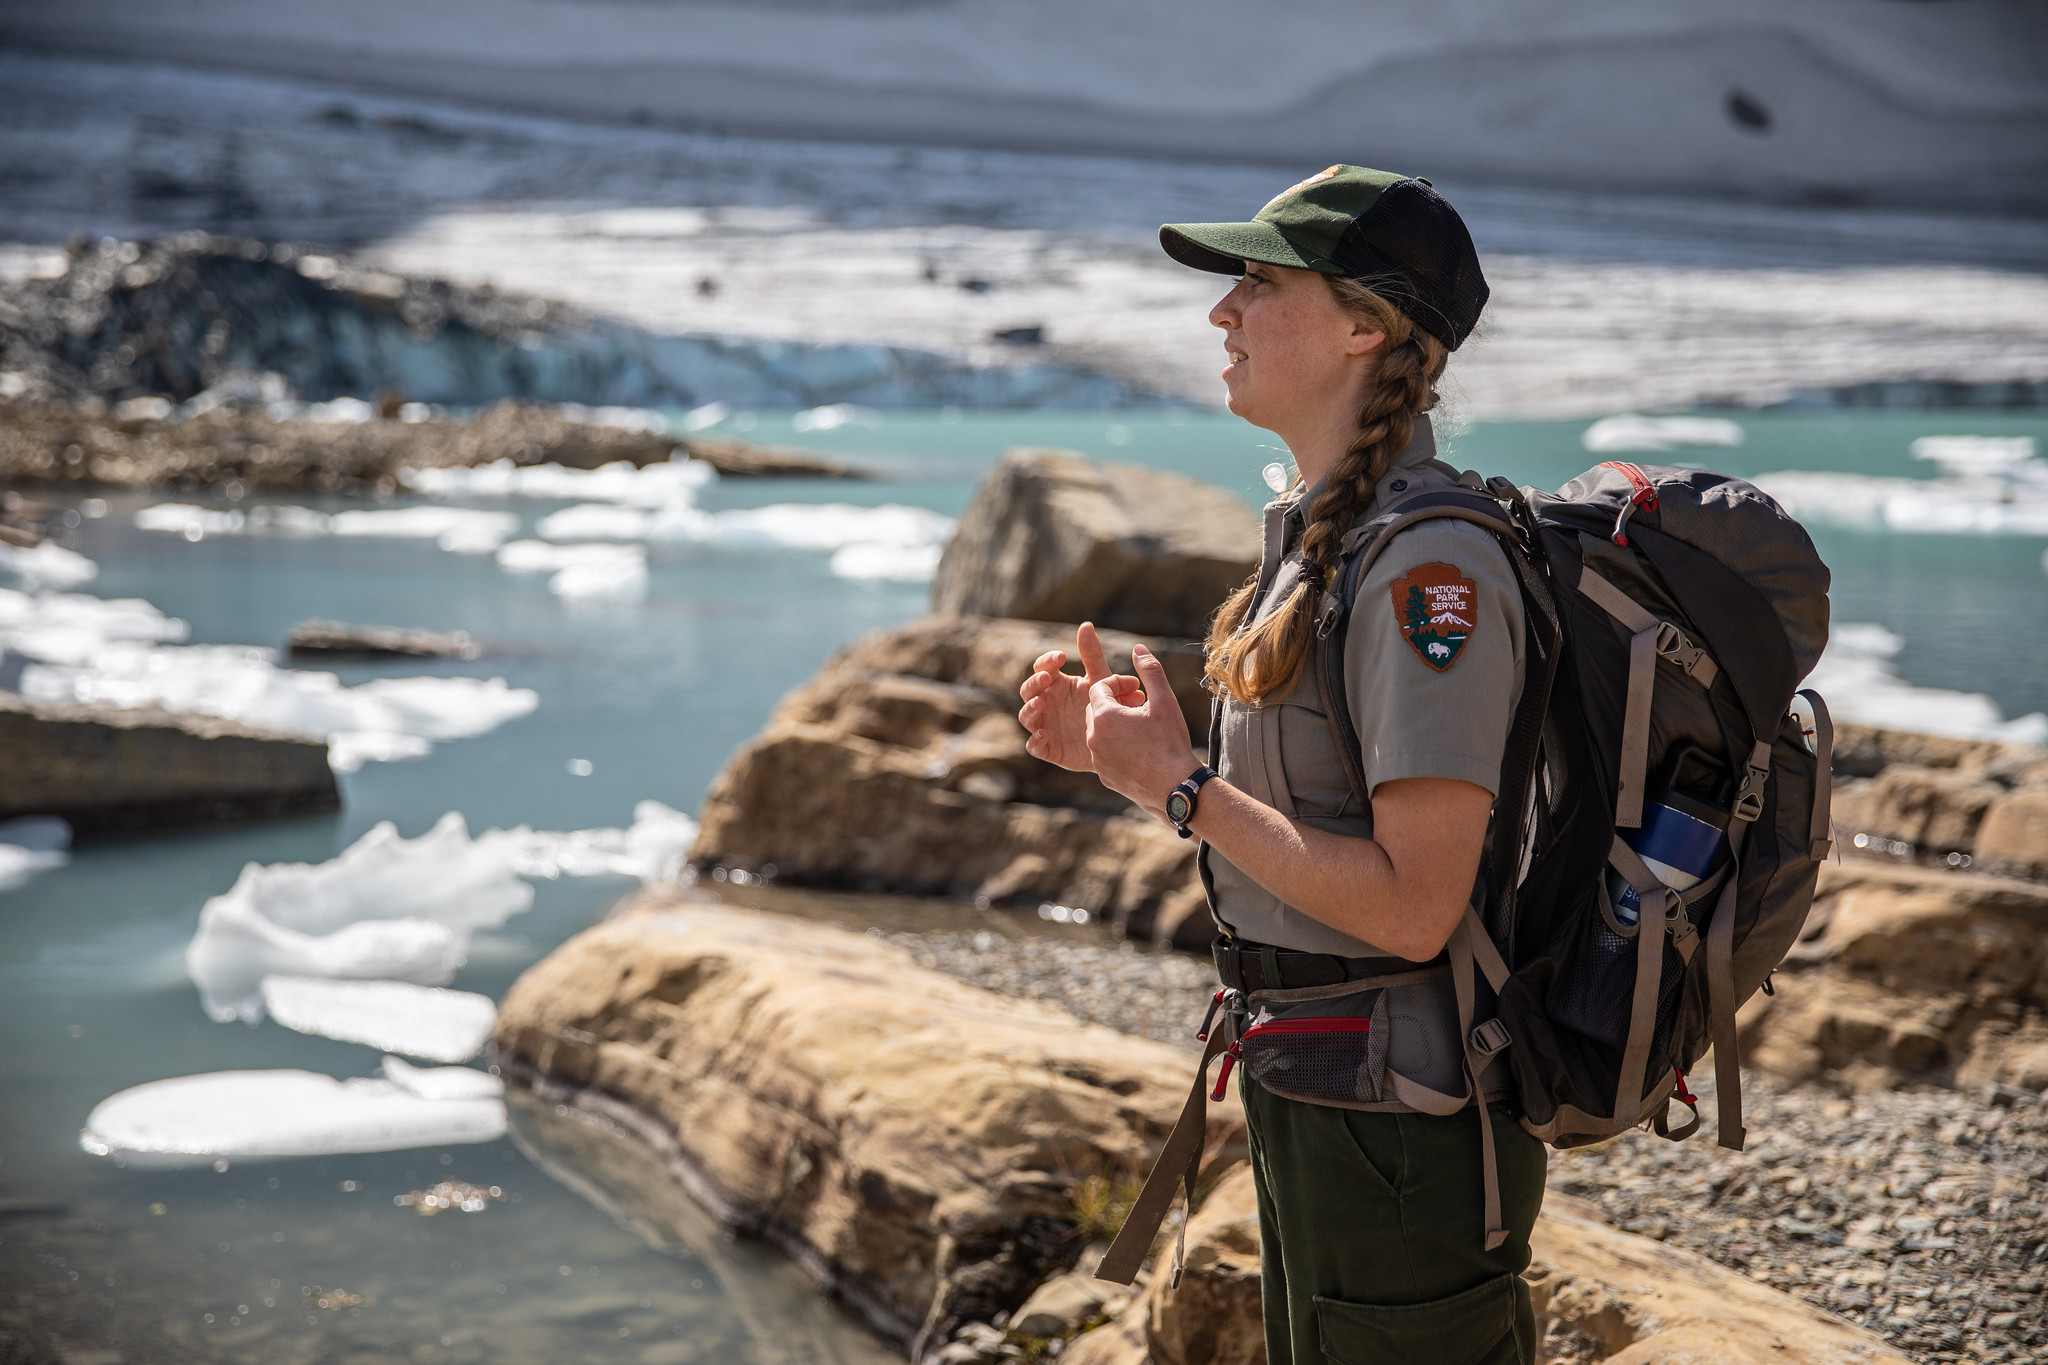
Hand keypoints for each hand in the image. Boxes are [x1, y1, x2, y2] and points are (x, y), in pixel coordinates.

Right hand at [1017, 621, 1136, 773]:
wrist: (1116, 742)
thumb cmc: (1103, 707)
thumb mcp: (1099, 680)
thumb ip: (1092, 655)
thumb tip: (1086, 624)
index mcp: (1056, 684)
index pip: (1042, 667)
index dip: (1046, 661)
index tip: (1061, 657)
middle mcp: (1045, 703)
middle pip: (1027, 690)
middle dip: (1034, 683)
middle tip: (1047, 679)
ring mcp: (1044, 725)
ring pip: (1025, 716)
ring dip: (1029, 709)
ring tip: (1041, 703)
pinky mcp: (1048, 748)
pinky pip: (1034, 746)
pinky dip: (1035, 741)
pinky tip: (1044, 735)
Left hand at [1085, 640, 1195, 822]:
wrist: (1174, 786)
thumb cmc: (1169, 741)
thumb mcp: (1163, 700)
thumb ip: (1149, 670)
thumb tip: (1138, 648)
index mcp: (1104, 715)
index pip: (1099, 688)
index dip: (1118, 685)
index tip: (1138, 691)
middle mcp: (1093, 737)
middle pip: (1095, 709)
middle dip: (1114, 705)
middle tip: (1139, 708)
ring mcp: (1097, 758)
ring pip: (1099, 732)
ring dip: (1115, 726)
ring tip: (1141, 729)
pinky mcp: (1103, 776)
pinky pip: (1104, 754)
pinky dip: (1116, 747)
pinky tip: (1139, 750)